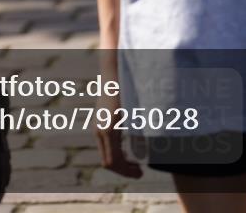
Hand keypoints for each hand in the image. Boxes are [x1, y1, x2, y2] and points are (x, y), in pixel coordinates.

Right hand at [95, 44, 141, 178]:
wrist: (113, 72)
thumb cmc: (129, 90)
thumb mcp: (137, 112)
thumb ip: (141, 133)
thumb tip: (148, 154)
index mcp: (109, 130)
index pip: (114, 162)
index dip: (127, 172)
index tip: (141, 172)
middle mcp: (99, 130)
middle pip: (108, 162)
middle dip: (124, 170)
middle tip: (140, 171)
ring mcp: (97, 126)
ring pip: (105, 154)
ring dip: (120, 162)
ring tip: (136, 164)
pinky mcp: (98, 122)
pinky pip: (105, 145)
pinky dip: (116, 152)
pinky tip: (129, 150)